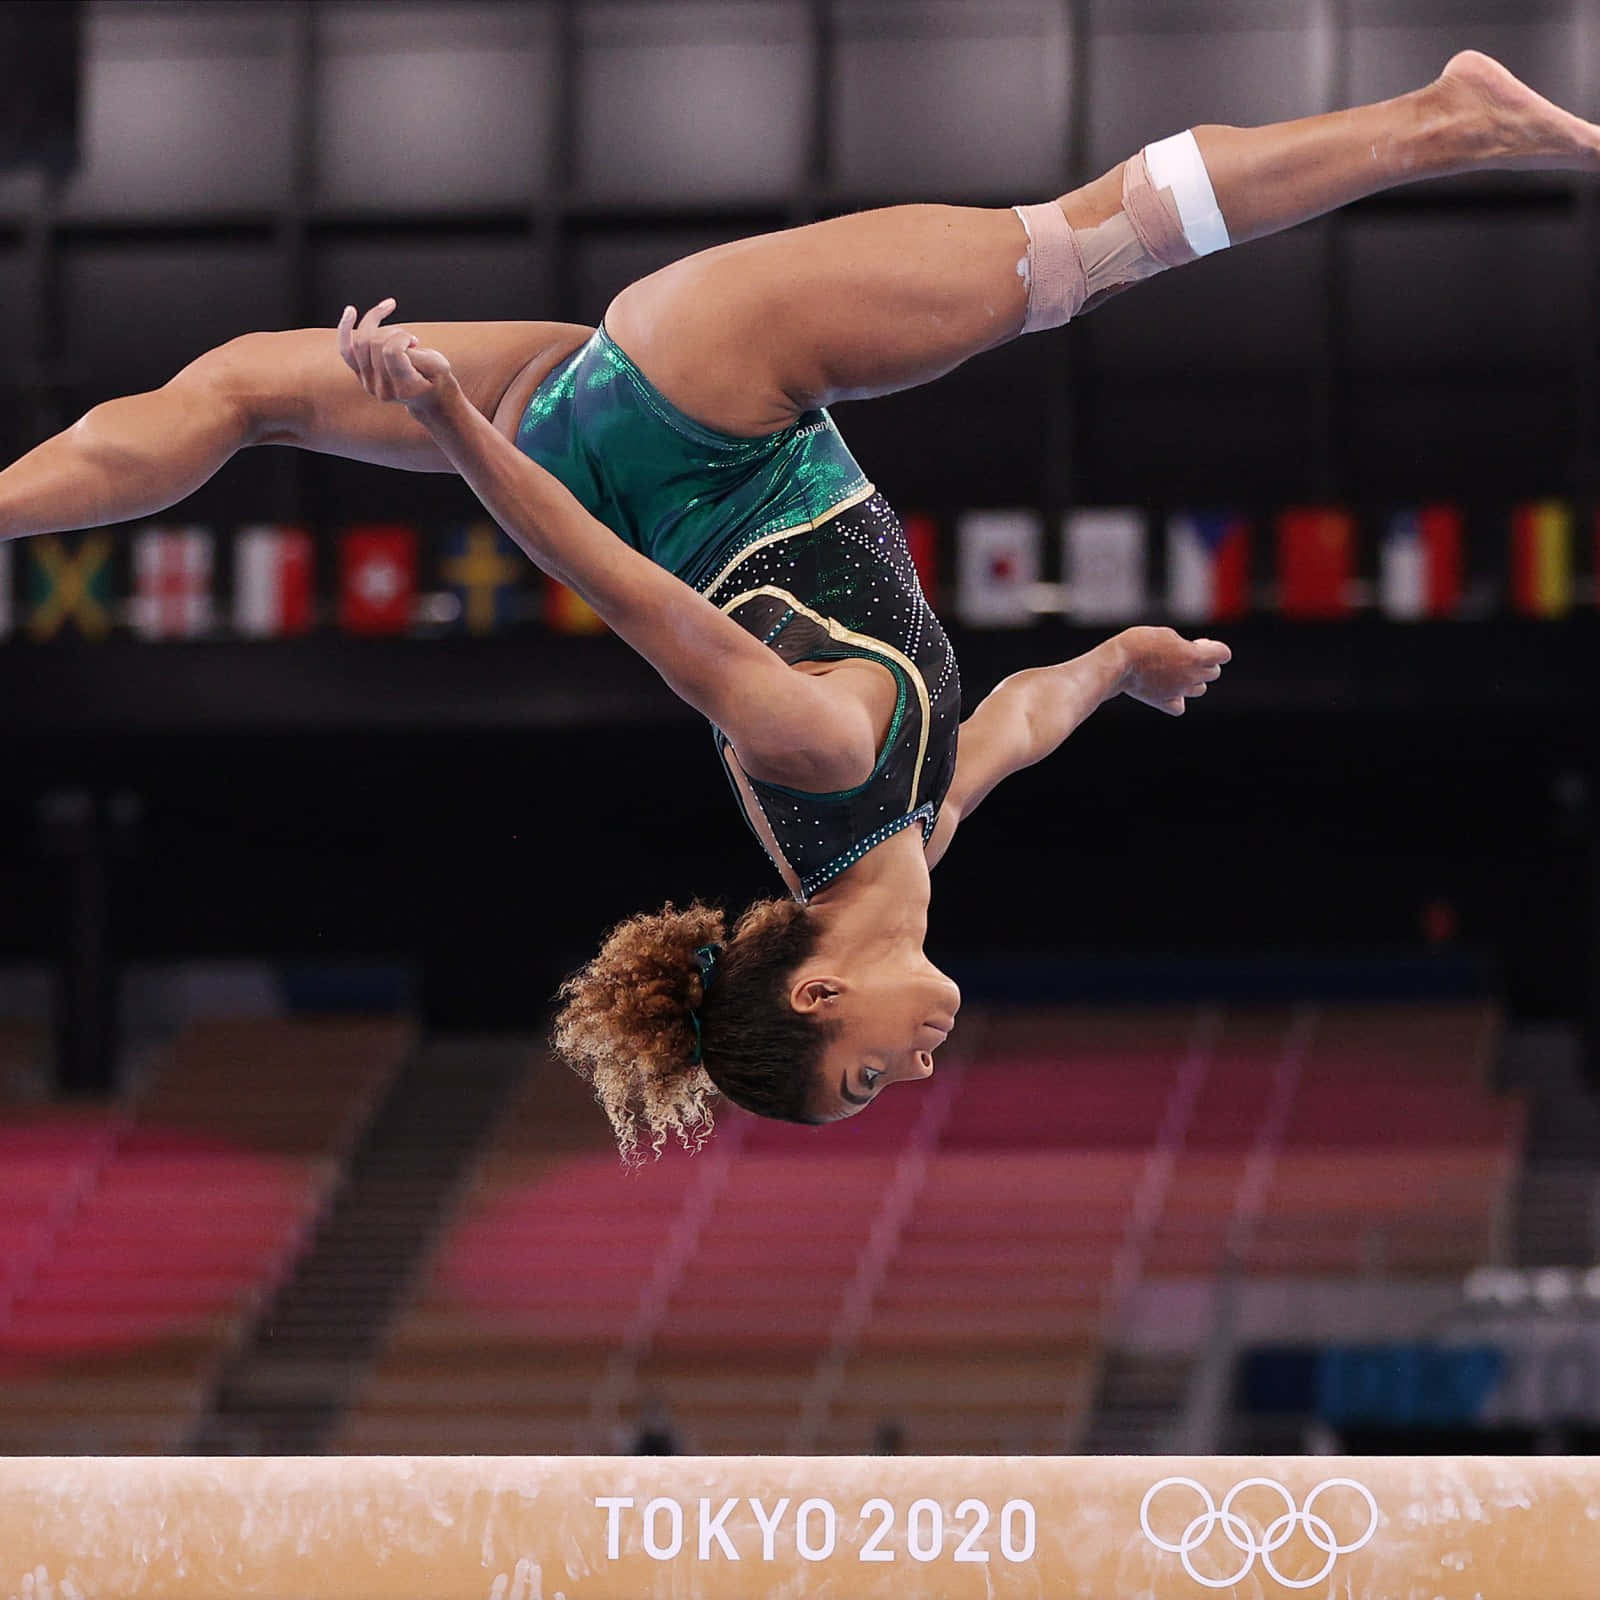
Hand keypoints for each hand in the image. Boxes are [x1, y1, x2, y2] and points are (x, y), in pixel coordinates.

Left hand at [337, 299, 452, 405]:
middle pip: (375, 344)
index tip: (415, 341)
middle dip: (394, 332)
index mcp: (403, 388)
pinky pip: (346, 350)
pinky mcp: (361, 375)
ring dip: (378, 326)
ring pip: (360, 342)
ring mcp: (369, 383)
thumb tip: (393, 343)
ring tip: (396, 332)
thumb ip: (416, 355)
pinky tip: (350, 310)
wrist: (429, 399)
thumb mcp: (438, 365)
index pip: (391, 351)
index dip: (402, 337)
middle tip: (410, 340)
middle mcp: (382, 388)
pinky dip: (346, 329)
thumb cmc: (437, 378)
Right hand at [1114, 625, 1230, 715]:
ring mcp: (1178, 691)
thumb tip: (1189, 657)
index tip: (1199, 644)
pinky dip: (1177, 699)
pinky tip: (1168, 690)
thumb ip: (1185, 647)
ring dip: (1194, 680)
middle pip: (1213, 673)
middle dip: (1205, 663)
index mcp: (1196, 657)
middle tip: (1186, 656)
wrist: (1119, 662)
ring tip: (1176, 671)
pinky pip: (1179, 706)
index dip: (1214, 648)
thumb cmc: (1141, 642)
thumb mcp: (1168, 634)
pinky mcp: (1163, 701)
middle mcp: (1191, 676)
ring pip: (1199, 690)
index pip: (1223, 654)